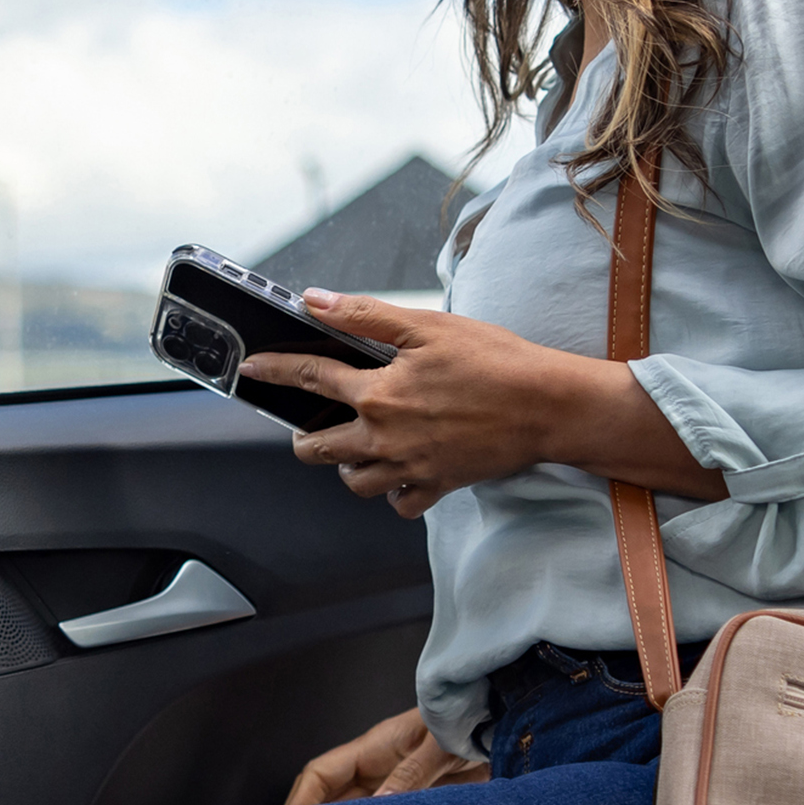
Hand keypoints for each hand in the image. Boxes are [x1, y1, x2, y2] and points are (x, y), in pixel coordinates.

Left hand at [241, 292, 730, 520]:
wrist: (550, 406)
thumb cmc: (497, 361)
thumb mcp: (429, 326)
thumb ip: (365, 317)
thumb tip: (315, 301)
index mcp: (379, 393)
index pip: (308, 379)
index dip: (274, 371)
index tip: (253, 370)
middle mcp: (386, 436)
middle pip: (318, 447)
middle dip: (304, 436)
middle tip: (307, 425)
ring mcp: (410, 467)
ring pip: (354, 480)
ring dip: (346, 464)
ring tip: (355, 445)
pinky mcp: (438, 485)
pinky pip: (399, 502)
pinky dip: (392, 491)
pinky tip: (398, 470)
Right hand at [284, 706, 491, 804]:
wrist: (507, 719)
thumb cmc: (471, 717)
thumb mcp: (440, 745)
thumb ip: (411, 775)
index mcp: (374, 748)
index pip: (320, 775)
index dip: (299, 803)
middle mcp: (380, 769)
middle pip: (333, 803)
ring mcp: (399, 787)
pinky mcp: (422, 802)